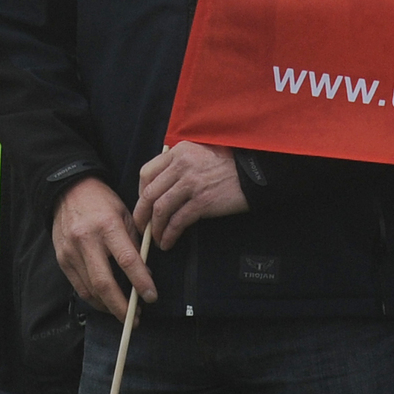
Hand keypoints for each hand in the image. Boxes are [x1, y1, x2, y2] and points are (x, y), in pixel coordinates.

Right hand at [53, 176, 156, 319]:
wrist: (68, 190)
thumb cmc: (102, 202)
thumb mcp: (125, 214)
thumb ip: (135, 244)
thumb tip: (145, 274)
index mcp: (107, 226)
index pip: (127, 260)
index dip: (141, 282)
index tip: (151, 297)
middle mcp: (87, 240)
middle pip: (105, 283)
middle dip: (121, 306)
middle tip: (135, 319)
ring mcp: (71, 252)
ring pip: (90, 290)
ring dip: (108, 306)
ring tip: (123, 312)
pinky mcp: (62, 259)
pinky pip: (79, 287)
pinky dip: (94, 299)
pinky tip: (106, 302)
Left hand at [131, 141, 250, 247]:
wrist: (254, 173)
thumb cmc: (227, 164)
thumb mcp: (199, 153)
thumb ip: (179, 164)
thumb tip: (159, 187)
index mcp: (179, 152)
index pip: (146, 172)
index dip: (140, 192)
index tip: (144, 205)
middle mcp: (182, 165)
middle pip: (150, 193)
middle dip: (141, 215)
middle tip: (141, 227)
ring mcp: (192, 184)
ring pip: (160, 209)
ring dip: (155, 228)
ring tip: (156, 238)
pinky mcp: (202, 202)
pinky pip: (177, 222)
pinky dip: (169, 235)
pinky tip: (168, 242)